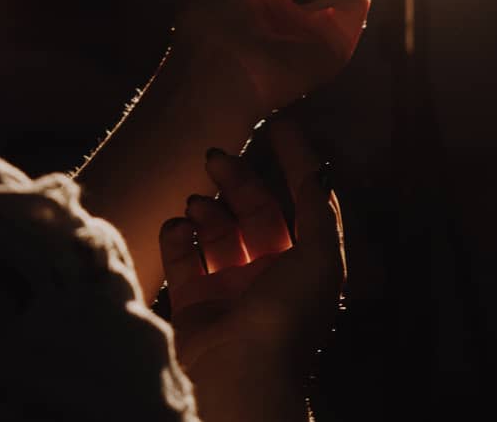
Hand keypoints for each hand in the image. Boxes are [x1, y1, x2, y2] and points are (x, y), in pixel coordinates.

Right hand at [161, 121, 344, 415]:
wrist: (242, 374)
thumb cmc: (289, 315)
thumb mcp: (319, 256)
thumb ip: (316, 208)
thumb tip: (317, 166)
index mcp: (305, 264)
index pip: (300, 200)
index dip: (293, 161)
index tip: (277, 122)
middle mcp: (269, 273)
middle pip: (254, 210)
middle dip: (237, 179)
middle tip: (215, 154)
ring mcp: (230, 288)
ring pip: (216, 230)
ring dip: (206, 208)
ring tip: (197, 201)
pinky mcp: (193, 302)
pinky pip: (183, 257)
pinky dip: (178, 236)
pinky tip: (178, 225)